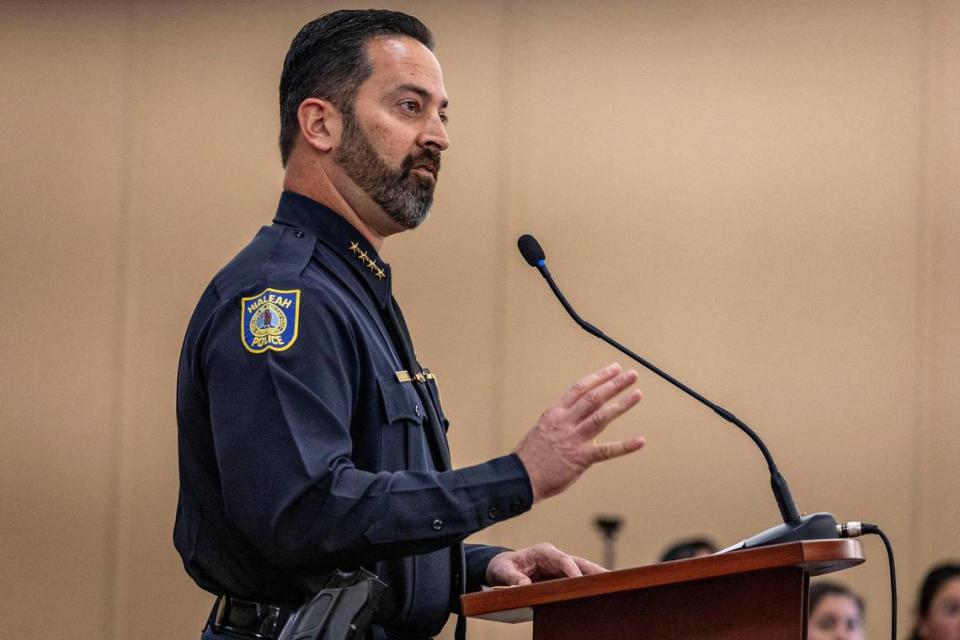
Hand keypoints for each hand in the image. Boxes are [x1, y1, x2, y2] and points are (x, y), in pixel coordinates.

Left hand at [486, 543, 606, 585]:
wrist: (503, 567)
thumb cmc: (502, 566)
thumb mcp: (503, 571)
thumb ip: (513, 578)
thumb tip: (523, 584)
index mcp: (543, 552)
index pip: (562, 559)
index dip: (572, 569)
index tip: (581, 580)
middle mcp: (555, 557)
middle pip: (578, 563)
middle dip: (595, 571)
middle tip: (611, 579)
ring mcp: (560, 566)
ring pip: (582, 570)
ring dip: (597, 577)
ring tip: (614, 585)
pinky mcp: (561, 576)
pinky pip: (578, 579)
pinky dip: (590, 584)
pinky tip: (601, 591)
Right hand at [514, 363, 644, 502]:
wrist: (519, 478)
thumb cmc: (529, 457)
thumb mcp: (541, 430)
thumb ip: (559, 422)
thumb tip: (575, 414)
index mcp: (555, 414)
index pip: (580, 388)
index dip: (599, 377)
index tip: (614, 369)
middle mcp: (565, 422)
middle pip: (593, 397)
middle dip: (614, 384)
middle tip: (631, 375)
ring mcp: (573, 439)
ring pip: (601, 417)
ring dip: (621, 404)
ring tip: (637, 394)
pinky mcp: (581, 459)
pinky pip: (606, 451)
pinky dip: (625, 446)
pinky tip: (640, 441)